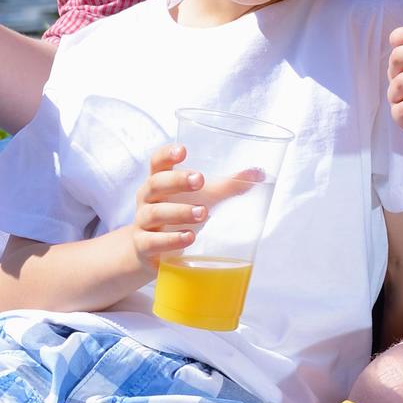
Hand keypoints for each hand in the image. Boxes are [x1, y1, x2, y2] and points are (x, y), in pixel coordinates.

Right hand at [127, 142, 257, 266]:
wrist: (150, 251)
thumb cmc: (178, 215)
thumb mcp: (202, 198)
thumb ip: (227, 186)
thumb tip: (259, 173)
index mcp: (159, 181)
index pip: (157, 162)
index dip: (167, 155)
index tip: (183, 150)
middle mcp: (147, 199)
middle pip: (155, 184)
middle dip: (177, 181)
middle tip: (200, 180)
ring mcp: (143, 222)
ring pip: (155, 213)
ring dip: (179, 212)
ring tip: (203, 212)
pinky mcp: (144, 246)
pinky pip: (152, 241)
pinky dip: (171, 240)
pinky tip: (189, 237)